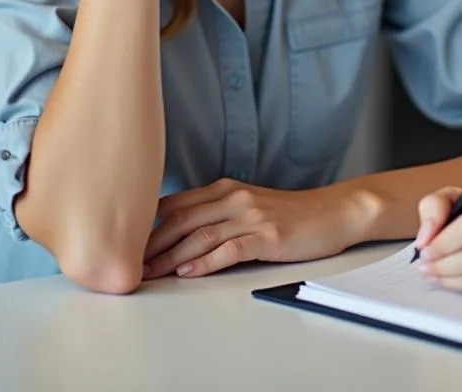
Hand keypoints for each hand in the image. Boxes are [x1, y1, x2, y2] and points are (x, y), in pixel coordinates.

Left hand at [142, 179, 365, 279]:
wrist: (332, 212)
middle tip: (130, 263)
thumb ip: (217, 212)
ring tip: (151, 273)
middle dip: (152, 243)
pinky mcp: (267, 236)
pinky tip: (188, 271)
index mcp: (226, 188)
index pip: (177, 203)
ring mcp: (251, 216)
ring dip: (171, 256)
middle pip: (182, 219)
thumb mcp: (248, 204)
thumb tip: (178, 233)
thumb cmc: (289, 214)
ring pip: (201, 235)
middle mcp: (234, 197)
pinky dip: (205, 261)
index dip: (149, 224)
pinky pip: (229, 249)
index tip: (128, 243)